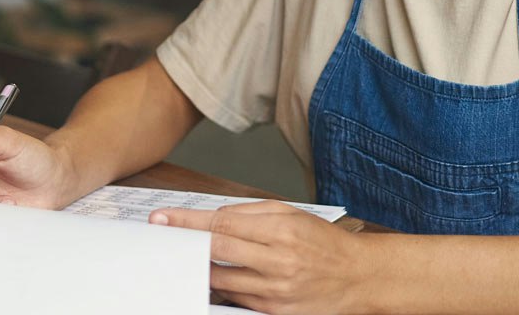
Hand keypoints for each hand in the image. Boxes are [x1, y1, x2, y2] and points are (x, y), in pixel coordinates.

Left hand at [149, 200, 370, 313]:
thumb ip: (252, 213)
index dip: (189, 221)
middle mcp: (277, 261)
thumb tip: (214, 217)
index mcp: (281, 229)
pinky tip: (216, 277)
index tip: (164, 218)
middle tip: (163, 237)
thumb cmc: (322, 241)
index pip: (222, 223)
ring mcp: (274, 291)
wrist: (355, 276)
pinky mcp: (273, 312)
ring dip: (200, 268)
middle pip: (216, 251)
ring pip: (220, 279)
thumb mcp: (292, 214)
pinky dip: (222, 287)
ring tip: (189, 258)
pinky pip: (236, 300)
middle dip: (185, 243)